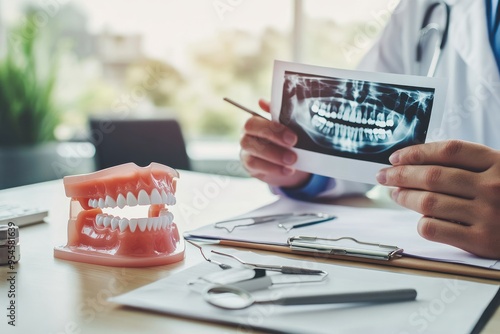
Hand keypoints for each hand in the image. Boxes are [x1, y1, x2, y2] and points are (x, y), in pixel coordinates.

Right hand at [239, 99, 310, 187]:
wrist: (287, 162)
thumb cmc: (284, 139)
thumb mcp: (286, 126)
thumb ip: (278, 113)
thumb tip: (262, 102)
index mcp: (254, 123)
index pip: (254, 122)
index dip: (272, 128)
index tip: (292, 137)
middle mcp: (246, 136)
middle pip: (249, 136)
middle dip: (273, 140)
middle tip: (293, 146)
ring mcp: (246, 152)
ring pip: (252, 153)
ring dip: (274, 157)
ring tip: (292, 161)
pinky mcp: (250, 167)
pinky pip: (256, 167)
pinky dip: (274, 169)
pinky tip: (288, 170)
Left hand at [376, 140, 499, 258]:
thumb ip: (470, 165)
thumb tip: (418, 162)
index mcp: (499, 163)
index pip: (449, 150)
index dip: (417, 152)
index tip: (397, 156)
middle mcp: (493, 187)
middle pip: (433, 176)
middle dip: (401, 174)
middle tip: (384, 175)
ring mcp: (488, 215)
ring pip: (428, 202)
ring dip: (404, 196)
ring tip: (395, 193)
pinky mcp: (482, 242)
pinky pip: (434, 229)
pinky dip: (420, 222)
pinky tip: (419, 218)